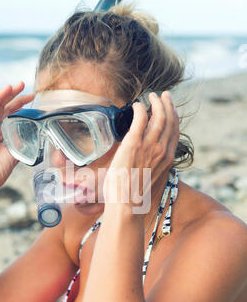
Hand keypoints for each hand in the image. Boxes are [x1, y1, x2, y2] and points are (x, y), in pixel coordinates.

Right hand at [0, 82, 34, 197]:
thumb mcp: (15, 153)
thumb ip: (22, 140)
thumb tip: (35, 130)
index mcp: (0, 130)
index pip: (10, 111)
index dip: (20, 102)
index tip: (32, 95)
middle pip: (0, 106)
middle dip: (11, 94)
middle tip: (21, 84)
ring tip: (8, 88)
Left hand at [103, 91, 178, 211]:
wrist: (127, 206)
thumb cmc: (134, 197)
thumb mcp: (150, 180)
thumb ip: (152, 167)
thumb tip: (145, 163)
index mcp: (167, 159)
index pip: (174, 132)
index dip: (173, 117)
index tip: (170, 107)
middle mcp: (161, 151)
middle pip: (169, 120)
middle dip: (167, 104)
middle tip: (162, 95)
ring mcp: (148, 147)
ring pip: (158, 117)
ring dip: (155, 103)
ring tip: (151, 96)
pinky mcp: (133, 144)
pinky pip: (140, 119)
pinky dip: (140, 109)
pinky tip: (137, 105)